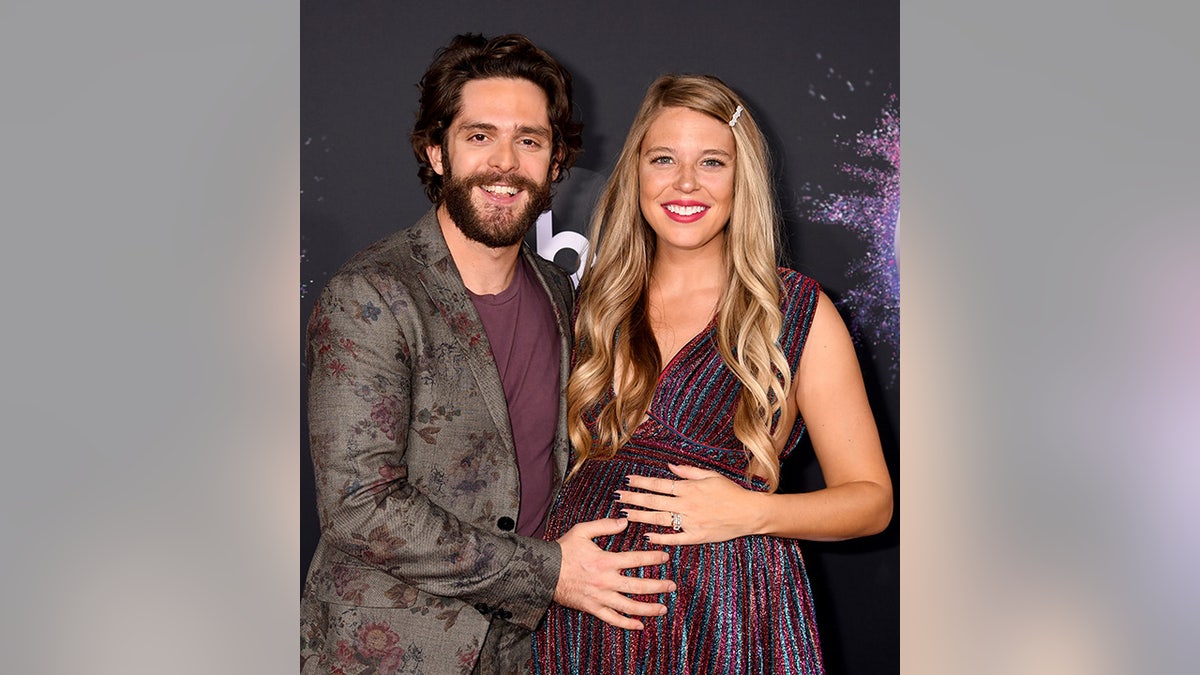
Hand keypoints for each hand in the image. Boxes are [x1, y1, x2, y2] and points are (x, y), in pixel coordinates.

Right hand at [554, 517, 675, 629]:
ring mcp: (600, 597)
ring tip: (663, 608)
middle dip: (658, 586)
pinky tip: (640, 625)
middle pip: (638, 586)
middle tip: (672, 586)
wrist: (543, 571)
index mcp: (605, 561)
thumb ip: (604, 525)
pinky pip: (612, 619)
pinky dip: (627, 624)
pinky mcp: (593, 608)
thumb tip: (624, 521)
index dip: (653, 557)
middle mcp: (605, 581)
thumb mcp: (582, 531)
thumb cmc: (563, 550)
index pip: (636, 559)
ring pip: (629, 606)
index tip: (666, 557)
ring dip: (648, 608)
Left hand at [616, 463, 764, 544]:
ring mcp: (691, 521)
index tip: (628, 480)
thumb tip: (670, 466)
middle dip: (634, 498)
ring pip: (660, 519)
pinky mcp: (697, 536)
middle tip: (618, 496)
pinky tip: (647, 535)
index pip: (659, 484)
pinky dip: (661, 537)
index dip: (642, 482)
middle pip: (654, 501)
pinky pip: (675, 538)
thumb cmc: (731, 492)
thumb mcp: (710, 475)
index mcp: (689, 488)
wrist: (750, 513)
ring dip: (641, 516)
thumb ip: (689, 472)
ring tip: (626, 513)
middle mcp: (686, 504)